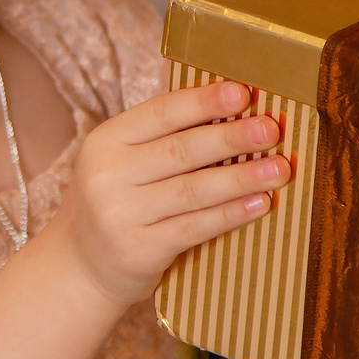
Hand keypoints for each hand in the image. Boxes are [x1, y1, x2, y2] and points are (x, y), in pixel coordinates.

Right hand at [51, 81, 288, 308]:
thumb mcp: (121, 162)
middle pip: (180, 150)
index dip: (203, 102)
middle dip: (231, 138)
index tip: (243, 92)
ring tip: (279, 169)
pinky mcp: (138, 250)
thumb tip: (233, 108)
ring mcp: (120, 215)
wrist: (79, 266)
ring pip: (192, 190)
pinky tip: (259, 203)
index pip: (160, 113)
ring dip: (241, 178)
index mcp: (105, 141)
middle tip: (270, 129)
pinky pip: (194, 227)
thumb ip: (162, 138)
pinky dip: (230, 214)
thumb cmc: (117, 202)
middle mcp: (107, 175)